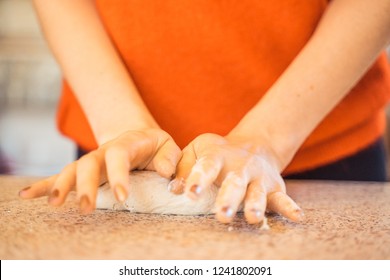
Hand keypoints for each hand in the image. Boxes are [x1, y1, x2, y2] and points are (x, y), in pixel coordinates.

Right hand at [19, 128, 180, 213]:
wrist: (138, 138)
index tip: (122, 197)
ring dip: (61, 186)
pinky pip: (60, 176)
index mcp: (126, 144)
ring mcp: (91, 161)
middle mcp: (103, 152)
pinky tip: (26, 196)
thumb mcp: (168, 146)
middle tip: (86, 208)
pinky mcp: (83, 172)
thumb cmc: (155, 146)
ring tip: (53, 204)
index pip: (118, 156)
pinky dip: (43, 185)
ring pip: (71, 171)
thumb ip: (170, 157)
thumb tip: (164, 173)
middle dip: (85, 186)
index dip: (118, 175)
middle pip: (88, 164)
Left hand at [169, 133, 303, 223]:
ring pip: (258, 192)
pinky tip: (297, 217)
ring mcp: (259, 177)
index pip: (207, 167)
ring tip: (254, 218)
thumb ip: (183, 168)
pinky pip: (282, 198)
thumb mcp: (196, 150)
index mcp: (216, 156)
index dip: (198, 179)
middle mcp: (240, 166)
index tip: (190, 194)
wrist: (252, 144)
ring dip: (255, 205)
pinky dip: (289, 207)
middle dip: (229, 199)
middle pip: (234, 182)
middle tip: (222, 215)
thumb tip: (172, 190)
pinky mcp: (274, 187)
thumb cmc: (215, 153)